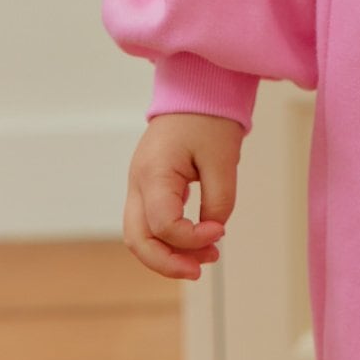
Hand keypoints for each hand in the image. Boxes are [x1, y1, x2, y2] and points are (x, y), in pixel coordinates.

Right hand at [123, 111, 243, 278]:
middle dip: (168, 263)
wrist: (196, 90)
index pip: (162, 224)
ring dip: (168, 254)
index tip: (220, 231)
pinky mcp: (148, 187)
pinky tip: (195, 244)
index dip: (191, 238)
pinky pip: (149, 224)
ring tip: (205, 259)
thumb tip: (213, 233)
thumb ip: (219, 201)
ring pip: (139, 236)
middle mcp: (137, 182)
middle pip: (138, 240)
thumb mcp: (222, 159)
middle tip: (201, 269)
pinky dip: (168, 239)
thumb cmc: (209, 119)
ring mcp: (138, 185)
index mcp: (153, 172)